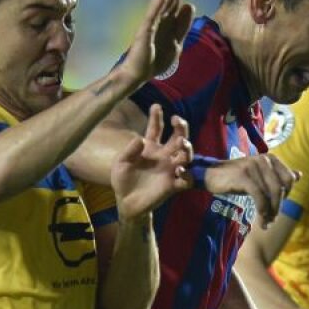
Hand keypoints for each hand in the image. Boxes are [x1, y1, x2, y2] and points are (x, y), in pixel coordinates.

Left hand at [110, 106, 191, 220]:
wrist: (126, 202)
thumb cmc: (123, 179)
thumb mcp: (121, 162)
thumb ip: (130, 150)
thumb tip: (140, 139)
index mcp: (150, 147)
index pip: (157, 128)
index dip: (157, 116)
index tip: (156, 106)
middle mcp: (163, 156)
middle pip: (177, 137)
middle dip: (180, 127)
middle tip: (177, 120)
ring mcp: (170, 170)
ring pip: (186, 156)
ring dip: (187, 147)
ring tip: (182, 142)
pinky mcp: (172, 186)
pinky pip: (186, 180)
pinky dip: (186, 175)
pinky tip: (179, 169)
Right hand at [121, 0, 194, 88]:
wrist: (138, 74)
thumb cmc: (155, 60)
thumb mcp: (176, 44)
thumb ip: (183, 26)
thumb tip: (189, 5)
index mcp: (167, 22)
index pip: (177, 0)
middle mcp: (159, 19)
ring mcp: (151, 24)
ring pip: (160, 3)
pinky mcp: (145, 32)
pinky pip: (152, 17)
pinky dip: (158, 6)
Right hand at [203, 154, 298, 227]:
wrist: (212, 175)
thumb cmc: (237, 177)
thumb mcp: (260, 175)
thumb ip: (279, 175)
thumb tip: (299, 175)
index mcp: (271, 158)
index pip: (289, 180)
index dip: (287, 196)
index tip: (277, 207)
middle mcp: (264, 160)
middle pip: (280, 189)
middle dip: (278, 208)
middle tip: (272, 220)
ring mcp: (253, 167)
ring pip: (270, 195)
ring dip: (270, 213)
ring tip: (265, 223)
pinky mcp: (244, 176)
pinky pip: (259, 197)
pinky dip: (262, 211)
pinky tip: (260, 220)